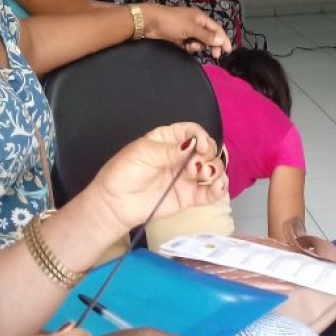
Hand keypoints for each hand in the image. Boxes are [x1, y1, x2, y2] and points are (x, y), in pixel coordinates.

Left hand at [78, 122, 228, 239]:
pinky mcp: (190, 196)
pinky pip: (211, 192)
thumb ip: (170, 150)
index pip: (193, 132)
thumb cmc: (123, 173)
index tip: (200, 146)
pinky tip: (217, 187)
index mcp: (169, 140)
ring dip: (215, 170)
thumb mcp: (143, 154)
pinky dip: (220, 188)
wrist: (115, 204)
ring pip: (214, 169)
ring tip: (203, 176)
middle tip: (194, 167)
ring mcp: (187, 177)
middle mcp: (182, 157)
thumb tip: (193, 144)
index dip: (201, 136)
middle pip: (208, 150)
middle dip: (207, 156)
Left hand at [141, 3, 230, 56]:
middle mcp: (195, 23)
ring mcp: (186, 30)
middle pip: (209, 36)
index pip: (217, 29)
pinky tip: (185, 47)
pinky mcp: (179, 37)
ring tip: (190, 47)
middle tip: (214, 56)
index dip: (223, 39)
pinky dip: (189, 47)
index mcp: (200, 18)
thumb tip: (221, 40)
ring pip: (199, 41)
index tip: (228, 51)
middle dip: (211, 45)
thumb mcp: (191, 29)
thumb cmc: (172, 22)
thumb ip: (206, 36)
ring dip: (198, 46)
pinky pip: (189, 44)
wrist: (150, 22)